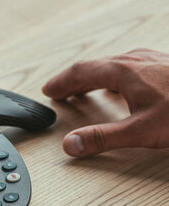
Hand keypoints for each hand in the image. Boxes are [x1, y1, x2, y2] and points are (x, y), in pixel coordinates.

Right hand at [42, 48, 168, 156]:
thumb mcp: (140, 131)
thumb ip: (103, 139)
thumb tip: (71, 145)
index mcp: (124, 72)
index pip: (82, 72)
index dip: (62, 82)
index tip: (49, 90)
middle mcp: (137, 60)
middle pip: (96, 65)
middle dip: (75, 79)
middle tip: (61, 91)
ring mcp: (153, 60)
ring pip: (114, 64)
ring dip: (95, 76)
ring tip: (87, 88)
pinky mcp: (165, 66)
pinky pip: (131, 67)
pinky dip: (115, 77)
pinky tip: (125, 87)